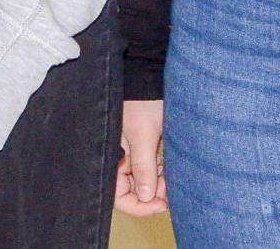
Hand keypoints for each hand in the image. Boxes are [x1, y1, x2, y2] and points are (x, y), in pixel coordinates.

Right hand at [115, 98, 167, 215]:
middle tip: (169, 191)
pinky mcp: (139, 146)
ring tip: (170, 178)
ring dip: (156, 185)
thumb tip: (146, 197)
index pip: (117, 194)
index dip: (138, 205)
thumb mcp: (143, 134)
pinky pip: (146, 169)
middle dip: (150, 195)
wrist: (147, 74)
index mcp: (109, 154)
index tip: (160, 204)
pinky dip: (157, 173)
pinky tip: (166, 168)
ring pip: (140, 182)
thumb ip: (143, 167)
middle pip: (129, 191)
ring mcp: (127, 152)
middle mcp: (116, 156)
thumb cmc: (142, 100)